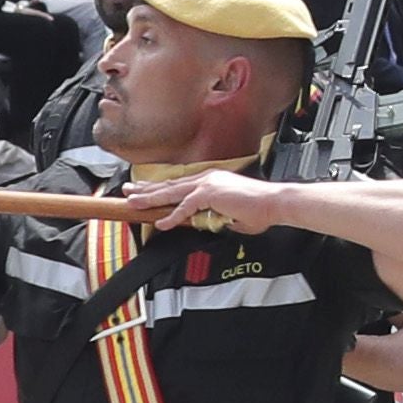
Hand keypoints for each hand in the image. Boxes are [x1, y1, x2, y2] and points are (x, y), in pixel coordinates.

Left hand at [125, 167, 289, 233]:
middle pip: (170, 184)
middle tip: (128, 191)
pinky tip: (161, 223)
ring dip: (150, 198)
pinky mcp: (210, 193)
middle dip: (147, 189)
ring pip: (171, 192)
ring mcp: (207, 184)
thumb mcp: (230, 214)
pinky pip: (185, 207)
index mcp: (212, 180)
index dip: (160, 188)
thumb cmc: (259, 210)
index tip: (145, 190)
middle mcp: (207, 178)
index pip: (180, 184)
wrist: (274, 203)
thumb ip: (214, 217)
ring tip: (133, 202)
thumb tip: (205, 225)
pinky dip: (172, 216)